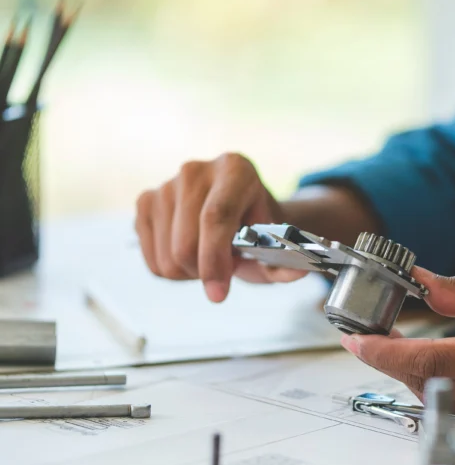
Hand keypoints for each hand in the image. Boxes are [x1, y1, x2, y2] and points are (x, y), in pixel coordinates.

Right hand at [135, 153, 306, 302]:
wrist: (237, 214)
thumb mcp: (275, 247)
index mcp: (236, 170)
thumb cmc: (257, 232)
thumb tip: (298, 273)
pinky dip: (170, 268)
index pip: (216, 217)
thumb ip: (285, 264)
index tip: (218, 294)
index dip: (214, 259)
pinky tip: (189, 255)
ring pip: (166, 256)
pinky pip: (150, 257)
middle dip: (204, 272)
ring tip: (208, 259)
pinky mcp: (145, 201)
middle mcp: (196, 170)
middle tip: (224, 271)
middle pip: (185, 243)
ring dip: (189, 272)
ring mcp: (166, 184)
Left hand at [340, 260, 454, 419]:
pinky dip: (440, 381)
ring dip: (411, 373)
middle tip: (368, 337)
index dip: (381, 352)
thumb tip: (425, 288)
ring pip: (444, 396)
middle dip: (388, 362)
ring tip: (393, 345)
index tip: (354, 341)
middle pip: (426, 384)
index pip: (425, 362)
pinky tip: (433, 360)